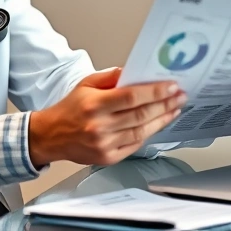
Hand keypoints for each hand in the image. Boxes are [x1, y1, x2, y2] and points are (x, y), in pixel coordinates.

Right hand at [28, 68, 186, 166]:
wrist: (51, 136)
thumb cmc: (70, 108)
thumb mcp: (86, 84)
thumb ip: (111, 77)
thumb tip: (135, 72)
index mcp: (95, 104)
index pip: (132, 97)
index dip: (155, 92)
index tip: (171, 86)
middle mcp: (99, 126)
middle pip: (141, 115)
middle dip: (165, 104)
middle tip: (180, 96)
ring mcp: (104, 144)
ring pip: (141, 131)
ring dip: (162, 119)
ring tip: (174, 109)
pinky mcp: (107, 158)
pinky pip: (134, 144)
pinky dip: (148, 133)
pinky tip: (157, 124)